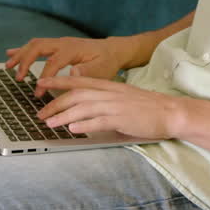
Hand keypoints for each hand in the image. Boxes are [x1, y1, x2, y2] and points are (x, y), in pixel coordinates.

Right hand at [4, 36, 134, 91]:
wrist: (112, 50)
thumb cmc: (106, 62)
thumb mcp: (101, 69)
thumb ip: (87, 72)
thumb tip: (72, 73)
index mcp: (72, 49)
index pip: (52, 63)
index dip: (44, 79)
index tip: (38, 94)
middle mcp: (63, 43)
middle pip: (38, 47)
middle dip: (25, 62)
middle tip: (18, 78)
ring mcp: (59, 42)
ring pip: (35, 44)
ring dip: (20, 54)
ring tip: (8, 66)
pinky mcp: (57, 45)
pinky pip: (37, 45)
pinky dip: (23, 49)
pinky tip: (11, 53)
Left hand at [36, 76, 186, 138]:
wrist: (169, 111)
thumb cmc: (146, 107)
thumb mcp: (121, 97)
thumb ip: (103, 99)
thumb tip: (83, 107)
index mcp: (108, 86)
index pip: (77, 80)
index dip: (58, 80)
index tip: (41, 82)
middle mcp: (108, 93)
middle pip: (75, 95)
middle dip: (54, 103)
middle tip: (39, 114)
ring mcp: (115, 105)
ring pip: (83, 107)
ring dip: (63, 115)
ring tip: (49, 123)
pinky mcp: (122, 118)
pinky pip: (99, 121)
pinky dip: (84, 124)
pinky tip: (72, 129)